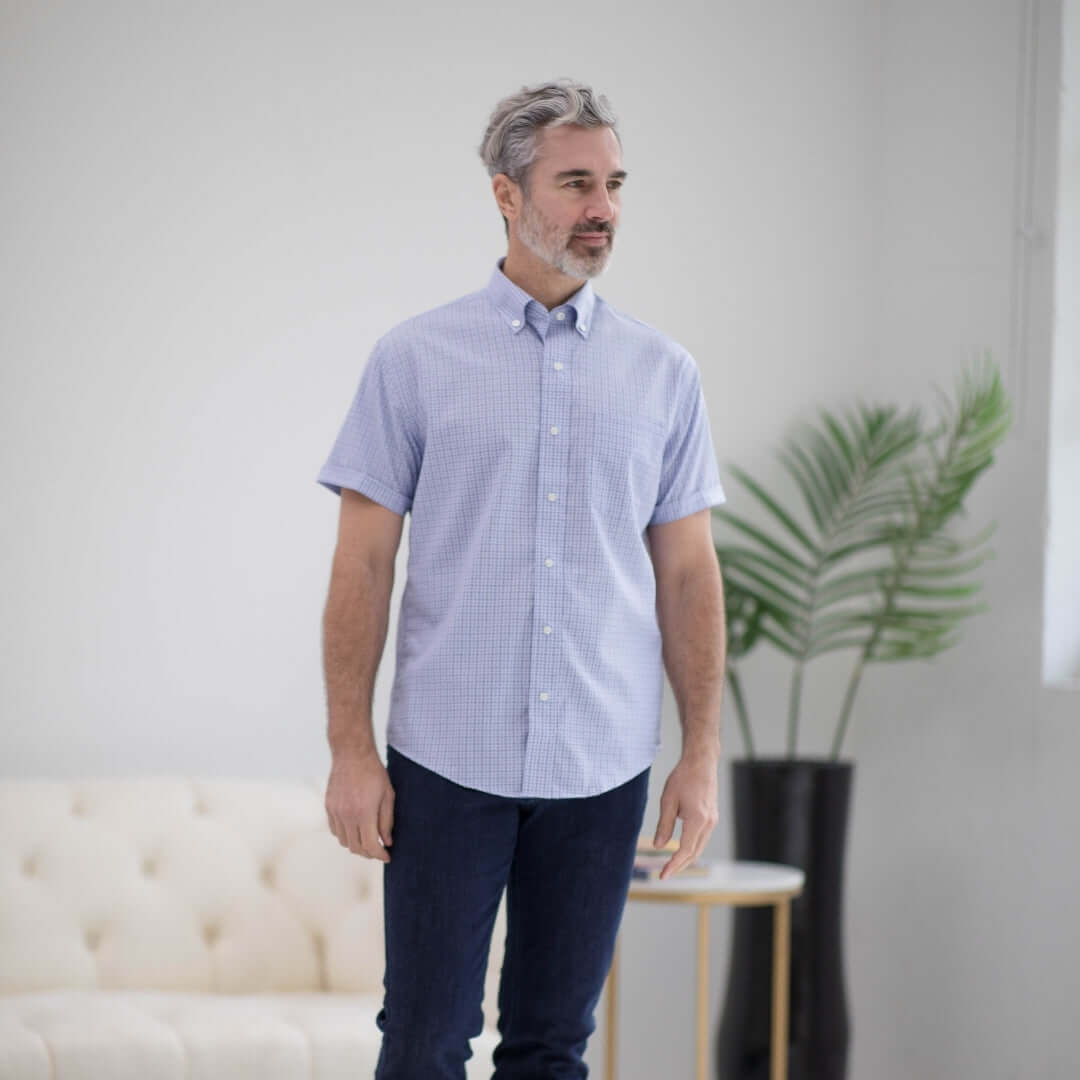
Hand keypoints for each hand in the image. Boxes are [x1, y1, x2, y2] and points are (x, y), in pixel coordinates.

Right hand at [325, 746, 394, 862]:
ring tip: (367, 840)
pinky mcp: (328, 807)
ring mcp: (335, 812)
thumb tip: (387, 841)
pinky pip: (335, 830)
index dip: (380, 855)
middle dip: (369, 853)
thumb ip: (387, 821)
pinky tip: (354, 829)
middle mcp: (347, 815)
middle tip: (379, 850)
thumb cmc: (374, 772)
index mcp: (364, 813)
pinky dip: (345, 835)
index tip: (387, 856)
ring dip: (356, 845)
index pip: (370, 846)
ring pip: (344, 841)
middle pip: (356, 847)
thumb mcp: (388, 796)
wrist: (352, 754)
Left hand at [653, 751, 718, 879]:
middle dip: (680, 865)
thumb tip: (659, 846)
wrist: (701, 762)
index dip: (673, 865)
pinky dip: (692, 847)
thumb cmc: (683, 777)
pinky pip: (702, 838)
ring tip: (671, 865)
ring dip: (686, 858)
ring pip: (700, 847)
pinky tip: (682, 849)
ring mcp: (713, 820)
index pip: (685, 850)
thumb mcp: (668, 800)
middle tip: (664, 874)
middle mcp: (709, 823)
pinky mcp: (712, 816)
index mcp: (698, 820)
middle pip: (695, 853)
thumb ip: (664, 825)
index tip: (662, 875)